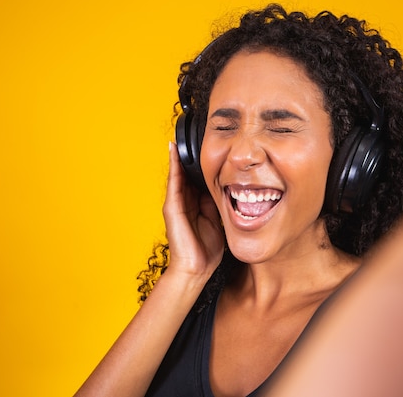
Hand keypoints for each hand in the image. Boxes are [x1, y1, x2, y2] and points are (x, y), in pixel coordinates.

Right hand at [162, 141, 223, 278]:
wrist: (195, 269)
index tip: (212, 146)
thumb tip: (230, 189)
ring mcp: (176, 203)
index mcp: (197, 204)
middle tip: (197, 134)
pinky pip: (173, 182)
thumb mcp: (219, 220)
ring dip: (180, 156)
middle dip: (192, 156)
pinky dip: (173, 166)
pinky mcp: (172, 208)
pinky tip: (173, 152)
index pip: (200, 178)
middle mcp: (185, 201)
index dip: (205, 163)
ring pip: (179, 173)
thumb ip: (220, 204)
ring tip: (182, 136)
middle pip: (189, 172)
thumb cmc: (207, 250)